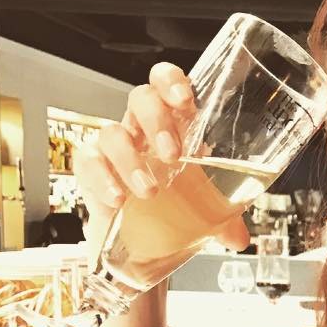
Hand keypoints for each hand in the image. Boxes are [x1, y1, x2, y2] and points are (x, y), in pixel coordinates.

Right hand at [74, 61, 251, 263]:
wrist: (139, 244)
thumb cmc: (171, 211)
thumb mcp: (204, 213)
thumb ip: (224, 220)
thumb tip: (237, 237)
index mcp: (173, 127)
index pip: (166, 85)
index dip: (171, 82)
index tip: (184, 100)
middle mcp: (141, 131)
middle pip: (140, 99)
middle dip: (156, 121)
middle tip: (172, 154)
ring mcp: (114, 150)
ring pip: (112, 132)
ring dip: (131, 159)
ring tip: (149, 190)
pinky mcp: (92, 172)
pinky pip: (88, 162)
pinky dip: (102, 179)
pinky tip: (118, 199)